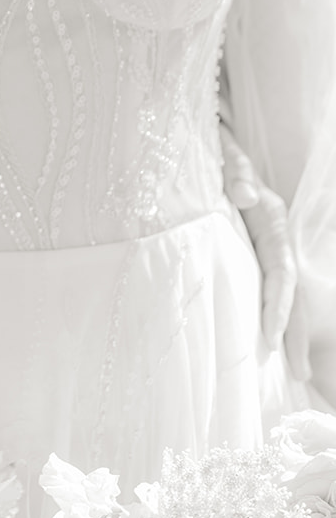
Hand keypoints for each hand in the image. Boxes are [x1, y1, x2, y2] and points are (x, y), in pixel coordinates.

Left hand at [219, 122, 310, 381]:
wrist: (217, 143)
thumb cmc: (221, 152)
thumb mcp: (229, 158)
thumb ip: (237, 173)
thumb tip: (246, 194)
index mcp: (273, 222)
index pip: (282, 274)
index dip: (280, 307)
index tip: (272, 340)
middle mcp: (275, 238)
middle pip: (291, 292)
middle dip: (295, 332)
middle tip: (300, 374)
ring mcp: (265, 245)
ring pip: (282, 293)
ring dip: (287, 329)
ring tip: (294, 373)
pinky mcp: (251, 250)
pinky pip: (263, 286)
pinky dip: (268, 313)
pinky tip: (263, 342)